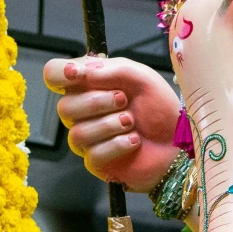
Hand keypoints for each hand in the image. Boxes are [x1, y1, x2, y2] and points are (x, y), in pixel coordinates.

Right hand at [44, 54, 181, 190]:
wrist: (178, 141)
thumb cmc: (159, 107)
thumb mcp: (141, 77)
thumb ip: (113, 69)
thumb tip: (84, 72)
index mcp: (88, 84)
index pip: (54, 74)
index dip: (60, 73)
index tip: (78, 74)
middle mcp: (82, 111)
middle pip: (64, 106)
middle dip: (97, 102)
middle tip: (124, 100)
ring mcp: (87, 138)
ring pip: (77, 133)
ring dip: (109, 125)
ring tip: (132, 122)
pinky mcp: (97, 162)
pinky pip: (93, 154)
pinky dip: (117, 145)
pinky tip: (134, 141)